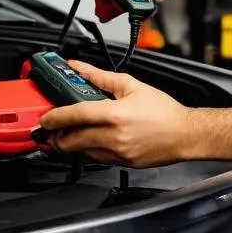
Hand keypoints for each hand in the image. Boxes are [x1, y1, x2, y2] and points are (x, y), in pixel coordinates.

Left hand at [36, 61, 196, 167]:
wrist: (185, 134)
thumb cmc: (164, 111)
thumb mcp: (132, 86)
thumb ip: (101, 77)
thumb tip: (81, 69)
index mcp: (115, 114)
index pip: (75, 115)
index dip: (55, 117)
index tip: (46, 117)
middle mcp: (114, 136)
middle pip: (72, 140)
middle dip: (57, 136)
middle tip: (52, 130)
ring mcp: (118, 153)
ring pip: (83, 152)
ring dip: (72, 144)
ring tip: (70, 134)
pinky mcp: (123, 163)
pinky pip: (98, 159)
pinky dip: (90, 150)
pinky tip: (93, 140)